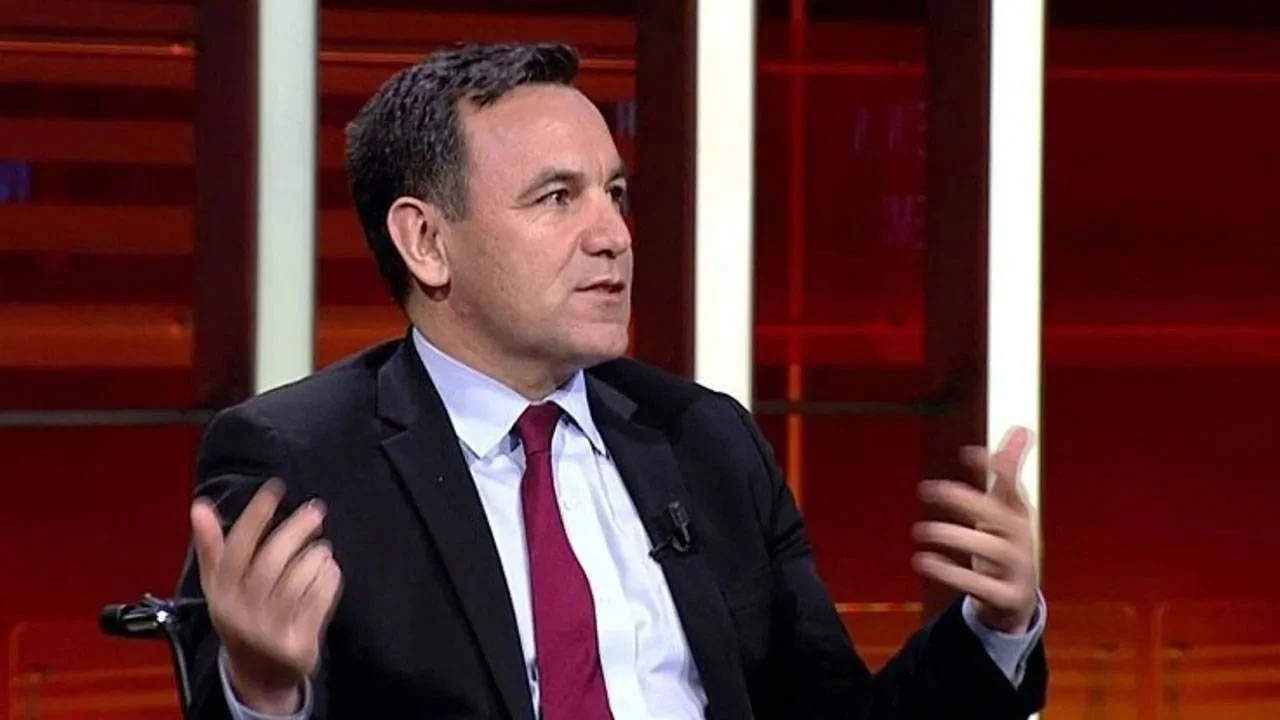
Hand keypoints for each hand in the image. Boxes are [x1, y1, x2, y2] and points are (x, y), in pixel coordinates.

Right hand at [190, 479, 341, 713]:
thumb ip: (213, 546)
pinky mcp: (298, 644)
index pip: (235, 550)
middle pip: (272, 563)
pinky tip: (329, 569)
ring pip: (299, 580)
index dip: (255, 517)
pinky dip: (330, 577)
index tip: (274, 488)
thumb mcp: (220, 586)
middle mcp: (242, 614)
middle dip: (296, 530)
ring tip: (321, 547)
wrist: (259, 673)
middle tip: (315, 510)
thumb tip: (199, 505)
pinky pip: (320, 599)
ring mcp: (270, 631)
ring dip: (316, 555)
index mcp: (220, 595)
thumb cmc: (242, 615)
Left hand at [912, 427, 1037, 633]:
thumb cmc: (1005, 545)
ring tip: (921, 530)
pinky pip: (979, 586)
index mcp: (1020, 516)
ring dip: (954, 537)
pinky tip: (925, 560)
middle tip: (930, 489)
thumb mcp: (1007, 510)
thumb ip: (1006, 473)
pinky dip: (951, 574)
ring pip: (989, 551)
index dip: (997, 470)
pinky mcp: (1005, 597)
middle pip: (999, 518)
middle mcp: (1022, 541)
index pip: (1013, 489)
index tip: (968, 452)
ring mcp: (1017, 570)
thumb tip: (1020, 429)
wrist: (1017, 602)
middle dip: (967, 501)